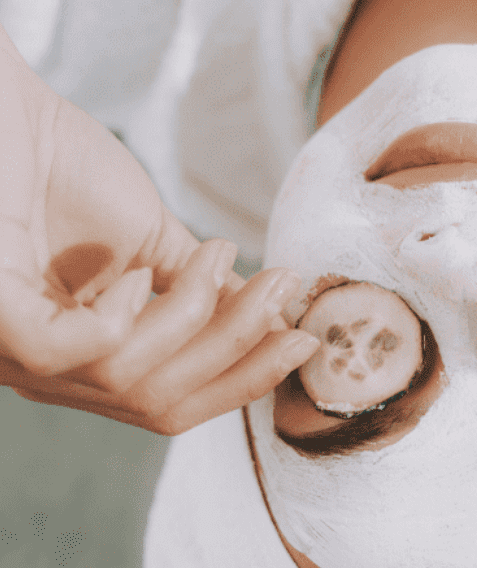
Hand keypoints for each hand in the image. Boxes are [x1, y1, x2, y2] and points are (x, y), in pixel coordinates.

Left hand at [0, 25, 317, 433]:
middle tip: (281, 289)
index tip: (302, 340)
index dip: (243, 380)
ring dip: (196, 319)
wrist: (6, 109)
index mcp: (89, 360)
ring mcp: (15, 350)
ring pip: (129, 380)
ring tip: (220, 255)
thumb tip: (277, 323)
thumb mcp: (155, 246)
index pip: (173, 403)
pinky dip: (120, 320)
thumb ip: (204, 292)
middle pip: (159, 403)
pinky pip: (66, 352)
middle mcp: (50, 371)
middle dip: (237, 349)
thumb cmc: (67, 172)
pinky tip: (134, 276)